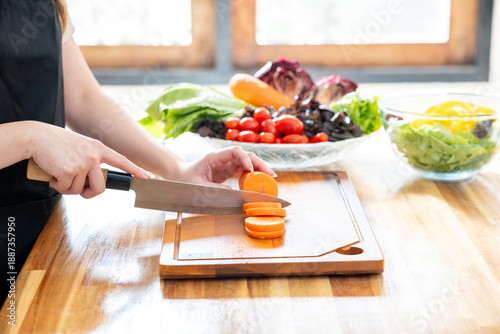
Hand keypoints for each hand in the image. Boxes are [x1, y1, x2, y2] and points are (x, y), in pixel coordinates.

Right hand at [27, 122, 151, 197]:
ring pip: (81, 191)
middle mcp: (94, 156)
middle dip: (89, 193)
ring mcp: (83, 163)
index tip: (147, 176)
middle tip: (77, 189)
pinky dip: (58, 186)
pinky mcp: (70, 171)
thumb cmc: (55, 144)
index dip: (135, 170)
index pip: (121, 160)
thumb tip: (94, 181)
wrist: (36, 137)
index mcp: (98, 148)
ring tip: (60, 175)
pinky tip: (53, 175)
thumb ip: (91, 160)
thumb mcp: (80, 147)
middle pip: (101, 187)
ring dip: (69, 189)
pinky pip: (67, 189)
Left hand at [177, 146, 275, 187]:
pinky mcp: (229, 171)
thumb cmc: (186, 179)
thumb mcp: (197, 185)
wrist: (180, 176)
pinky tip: (263, 179)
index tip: (250, 169)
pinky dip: (255, 174)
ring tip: (271, 177)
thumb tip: (232, 194)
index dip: (245, 158)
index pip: (235, 151)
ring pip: (248, 162)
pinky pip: (245, 170)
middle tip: (270, 174)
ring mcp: (228, 164)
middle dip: (259, 163)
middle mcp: (224, 158)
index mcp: (215, 156)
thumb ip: (213, 189)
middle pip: (246, 155)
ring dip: (260, 168)